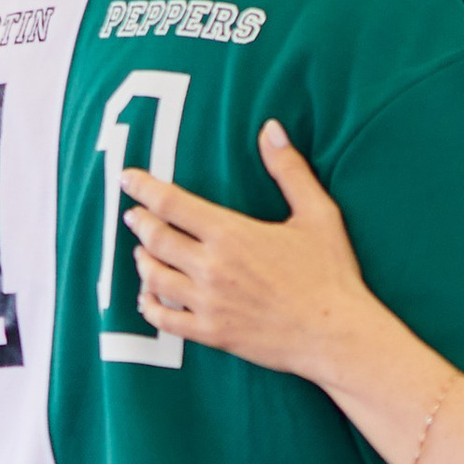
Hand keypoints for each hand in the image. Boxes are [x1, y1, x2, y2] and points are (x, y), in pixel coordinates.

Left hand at [125, 123, 380, 378]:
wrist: (335, 334)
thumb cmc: (330, 274)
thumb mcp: (317, 213)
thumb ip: (289, 170)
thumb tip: (271, 129)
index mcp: (231, 234)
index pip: (172, 204)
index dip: (144, 188)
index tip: (128, 179)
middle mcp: (211, 267)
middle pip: (155, 239)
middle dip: (139, 223)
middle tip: (133, 215)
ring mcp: (208, 303)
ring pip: (154, 278)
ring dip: (142, 261)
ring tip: (141, 252)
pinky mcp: (212, 333)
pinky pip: (165, 320)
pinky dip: (149, 306)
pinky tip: (148, 297)